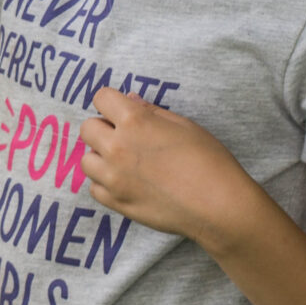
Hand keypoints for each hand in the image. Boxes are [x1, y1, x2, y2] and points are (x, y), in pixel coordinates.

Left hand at [78, 88, 260, 247]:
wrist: (219, 206)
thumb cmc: (210, 161)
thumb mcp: (185, 126)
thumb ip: (152, 112)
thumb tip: (130, 100)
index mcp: (135, 122)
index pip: (101, 98)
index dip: (111, 103)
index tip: (121, 112)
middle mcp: (117, 148)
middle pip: (87, 128)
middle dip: (103, 129)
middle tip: (125, 138)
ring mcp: (113, 178)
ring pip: (86, 160)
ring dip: (101, 158)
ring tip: (124, 163)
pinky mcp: (116, 203)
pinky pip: (94, 188)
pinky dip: (106, 184)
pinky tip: (126, 183)